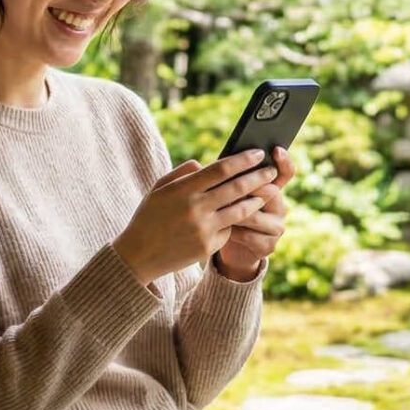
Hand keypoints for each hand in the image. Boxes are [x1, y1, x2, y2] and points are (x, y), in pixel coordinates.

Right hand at [113, 149, 276, 286]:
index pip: (221, 169)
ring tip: (269, 191)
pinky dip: (235, 221)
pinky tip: (242, 215)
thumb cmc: (148, 217)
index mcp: (184, 189)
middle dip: (259, 177)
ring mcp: (203, 229)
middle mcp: (196, 208)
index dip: (243, 160)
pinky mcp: (208, 247)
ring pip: (240, 210)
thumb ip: (182, 174)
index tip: (258, 153)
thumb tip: (204, 164)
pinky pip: (229, 230)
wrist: (137, 256)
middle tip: (272, 170)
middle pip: (237, 187)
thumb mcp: (158, 189)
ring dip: (258, 199)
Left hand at [215, 147, 295, 280]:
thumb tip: (209, 162)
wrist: (226, 248)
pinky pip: (248, 235)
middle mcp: (279, 206)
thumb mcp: (226, 192)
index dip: (284, 161)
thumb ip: (227, 177)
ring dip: (234, 211)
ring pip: (255, 214)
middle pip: (269, 191)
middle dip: (246, 188)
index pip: (285, 172)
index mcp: (272, 189)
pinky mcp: (268, 246)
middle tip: (227, 185)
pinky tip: (219, 228)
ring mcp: (276, 227)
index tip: (275, 149)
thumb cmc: (224, 212)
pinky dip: (231, 231)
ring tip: (217, 208)